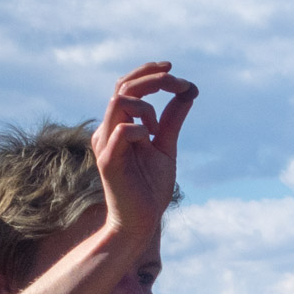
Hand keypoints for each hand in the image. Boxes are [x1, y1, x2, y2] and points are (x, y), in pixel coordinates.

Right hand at [92, 61, 196, 240]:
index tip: (174, 71)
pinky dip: (142, 128)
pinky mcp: (108, 160)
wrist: (142, 222)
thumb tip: (188, 91)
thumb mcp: (166, 147)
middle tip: (178, 83)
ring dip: (147, 106)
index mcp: (119, 125)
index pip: (127, 86)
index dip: (149, 73)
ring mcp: (105, 144)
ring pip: (119, 101)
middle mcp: (108, 130)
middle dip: (153, 78)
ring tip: (158, 129)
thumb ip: (172, 119)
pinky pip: (122, 130)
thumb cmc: (150, 188)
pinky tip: (151, 139)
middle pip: (122, 86)